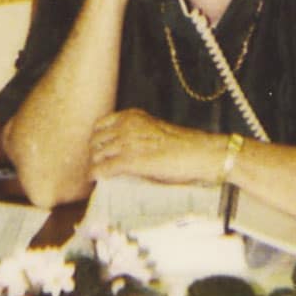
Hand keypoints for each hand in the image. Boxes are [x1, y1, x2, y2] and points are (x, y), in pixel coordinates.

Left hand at [89, 108, 220, 185]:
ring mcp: (127, 142)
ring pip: (97, 154)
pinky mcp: (131, 161)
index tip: (98, 149)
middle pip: (95, 140)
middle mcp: (126, 126)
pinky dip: (96, 174)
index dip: (97, 139)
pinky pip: (104, 168)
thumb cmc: (183, 145)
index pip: (100, 125)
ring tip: (97, 174)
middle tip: (97, 165)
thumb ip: (135, 134)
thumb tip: (120, 148)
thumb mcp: (153, 130)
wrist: (201, 153)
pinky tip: (95, 179)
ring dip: (95, 165)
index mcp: (131, 116)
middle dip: (94, 153)